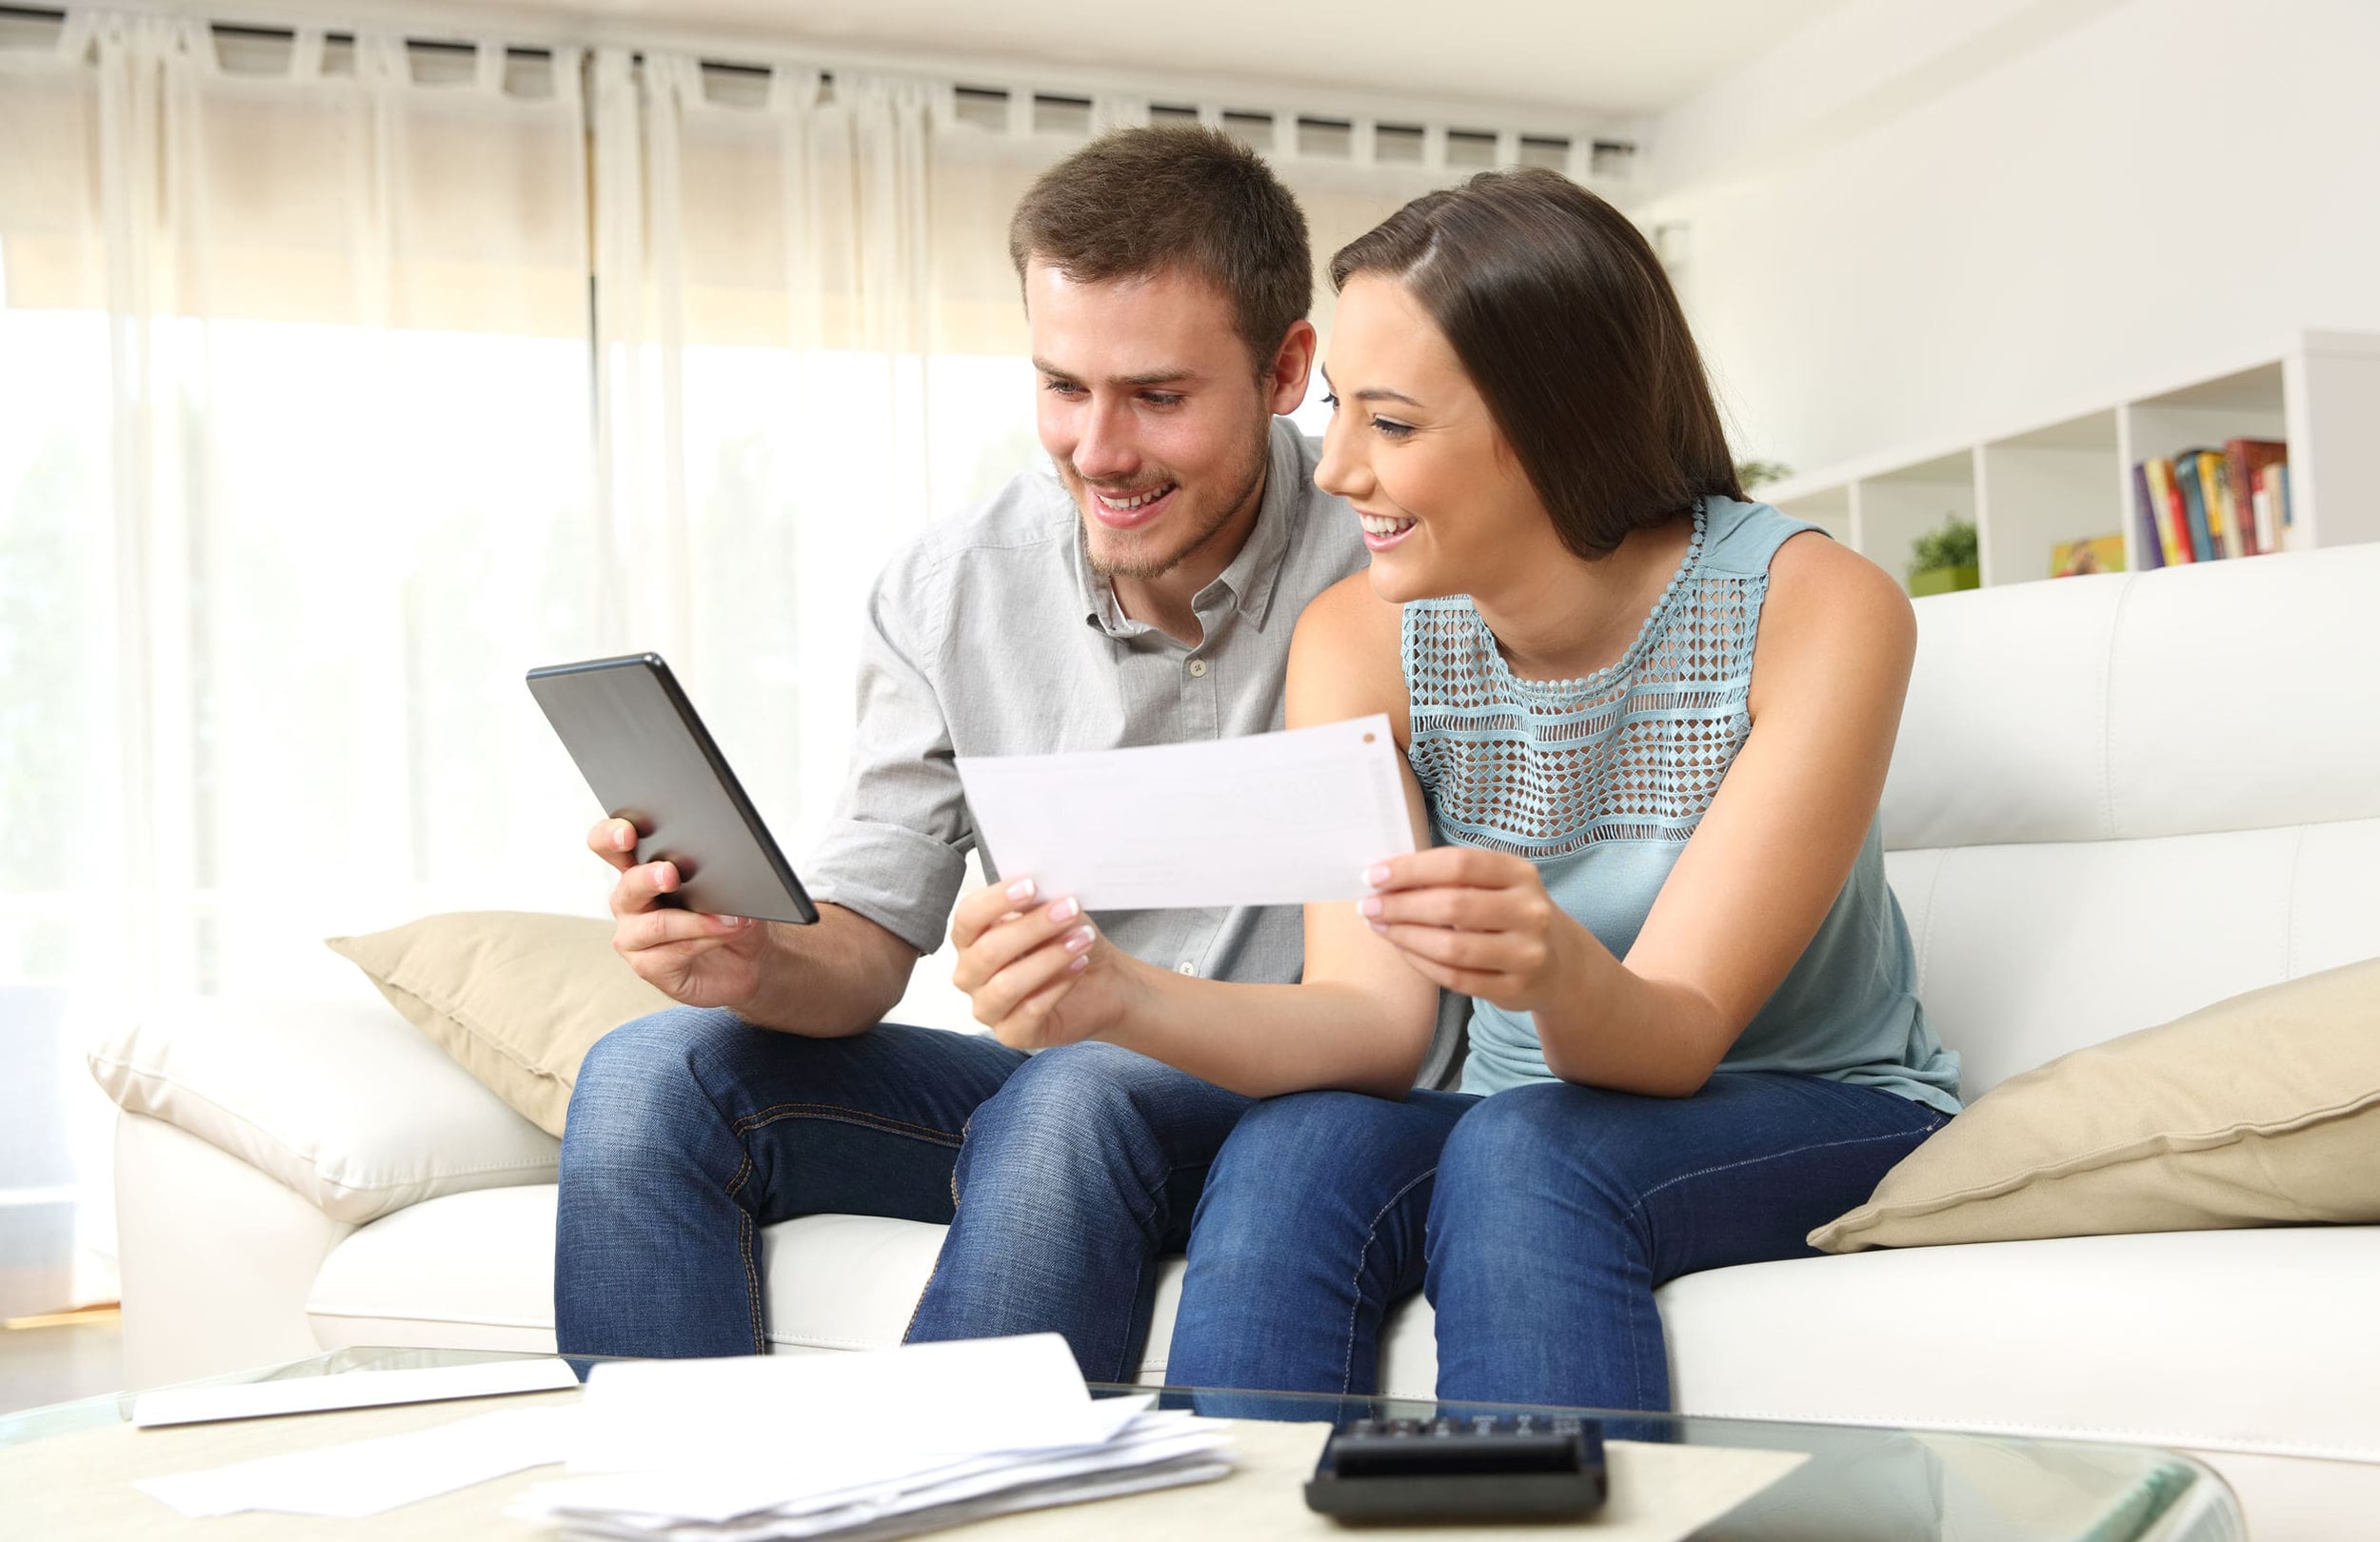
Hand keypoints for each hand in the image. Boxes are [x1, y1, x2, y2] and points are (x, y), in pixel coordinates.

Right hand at [588, 817, 770, 1009]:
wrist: (753, 958)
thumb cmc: (734, 913)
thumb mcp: (733, 884)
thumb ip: (721, 871)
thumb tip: (725, 868)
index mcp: (641, 868)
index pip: (611, 845)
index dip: (611, 836)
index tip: (627, 833)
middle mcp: (631, 901)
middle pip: (628, 885)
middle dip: (649, 878)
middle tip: (671, 874)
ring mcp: (635, 937)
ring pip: (655, 924)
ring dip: (694, 921)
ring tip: (727, 918)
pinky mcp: (649, 966)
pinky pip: (672, 952)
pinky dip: (704, 940)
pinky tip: (725, 933)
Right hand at [949, 878, 1139, 1049]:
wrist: (1100, 981)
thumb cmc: (1066, 941)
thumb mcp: (1053, 911)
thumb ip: (1037, 900)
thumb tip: (1038, 885)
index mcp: (971, 939)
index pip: (968, 917)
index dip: (996, 900)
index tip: (1030, 885)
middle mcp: (970, 974)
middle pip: (988, 950)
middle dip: (1033, 927)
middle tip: (1069, 909)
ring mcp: (988, 1007)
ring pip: (1007, 984)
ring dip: (1049, 958)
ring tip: (1082, 940)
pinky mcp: (1012, 1034)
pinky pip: (1029, 1010)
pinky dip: (1058, 985)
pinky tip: (1079, 966)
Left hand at [1359, 848, 1585, 1013]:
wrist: (1561, 964)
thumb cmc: (1510, 913)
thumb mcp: (1496, 885)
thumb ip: (1452, 877)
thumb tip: (1386, 877)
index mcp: (1520, 873)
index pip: (1459, 864)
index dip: (1412, 869)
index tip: (1374, 875)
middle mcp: (1530, 911)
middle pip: (1453, 906)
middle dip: (1401, 906)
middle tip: (1368, 906)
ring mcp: (1526, 953)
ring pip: (1452, 947)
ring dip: (1405, 936)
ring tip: (1379, 927)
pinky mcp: (1515, 989)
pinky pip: (1456, 978)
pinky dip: (1421, 963)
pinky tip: (1402, 949)